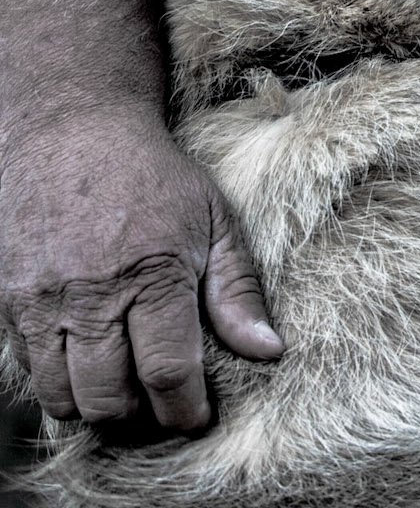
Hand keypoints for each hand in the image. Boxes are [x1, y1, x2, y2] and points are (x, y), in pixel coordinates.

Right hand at [0, 104, 280, 430]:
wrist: (72, 128)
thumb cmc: (152, 173)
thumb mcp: (212, 216)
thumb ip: (237, 288)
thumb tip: (268, 350)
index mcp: (152, 271)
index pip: (166, 373)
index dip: (184, 410)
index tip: (197, 416)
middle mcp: (93, 292)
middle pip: (110, 399)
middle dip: (140, 416)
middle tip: (159, 401)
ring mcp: (44, 299)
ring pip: (63, 398)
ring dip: (95, 406)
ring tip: (122, 384)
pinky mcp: (9, 299)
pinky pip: (29, 370)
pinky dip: (58, 379)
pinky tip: (86, 356)